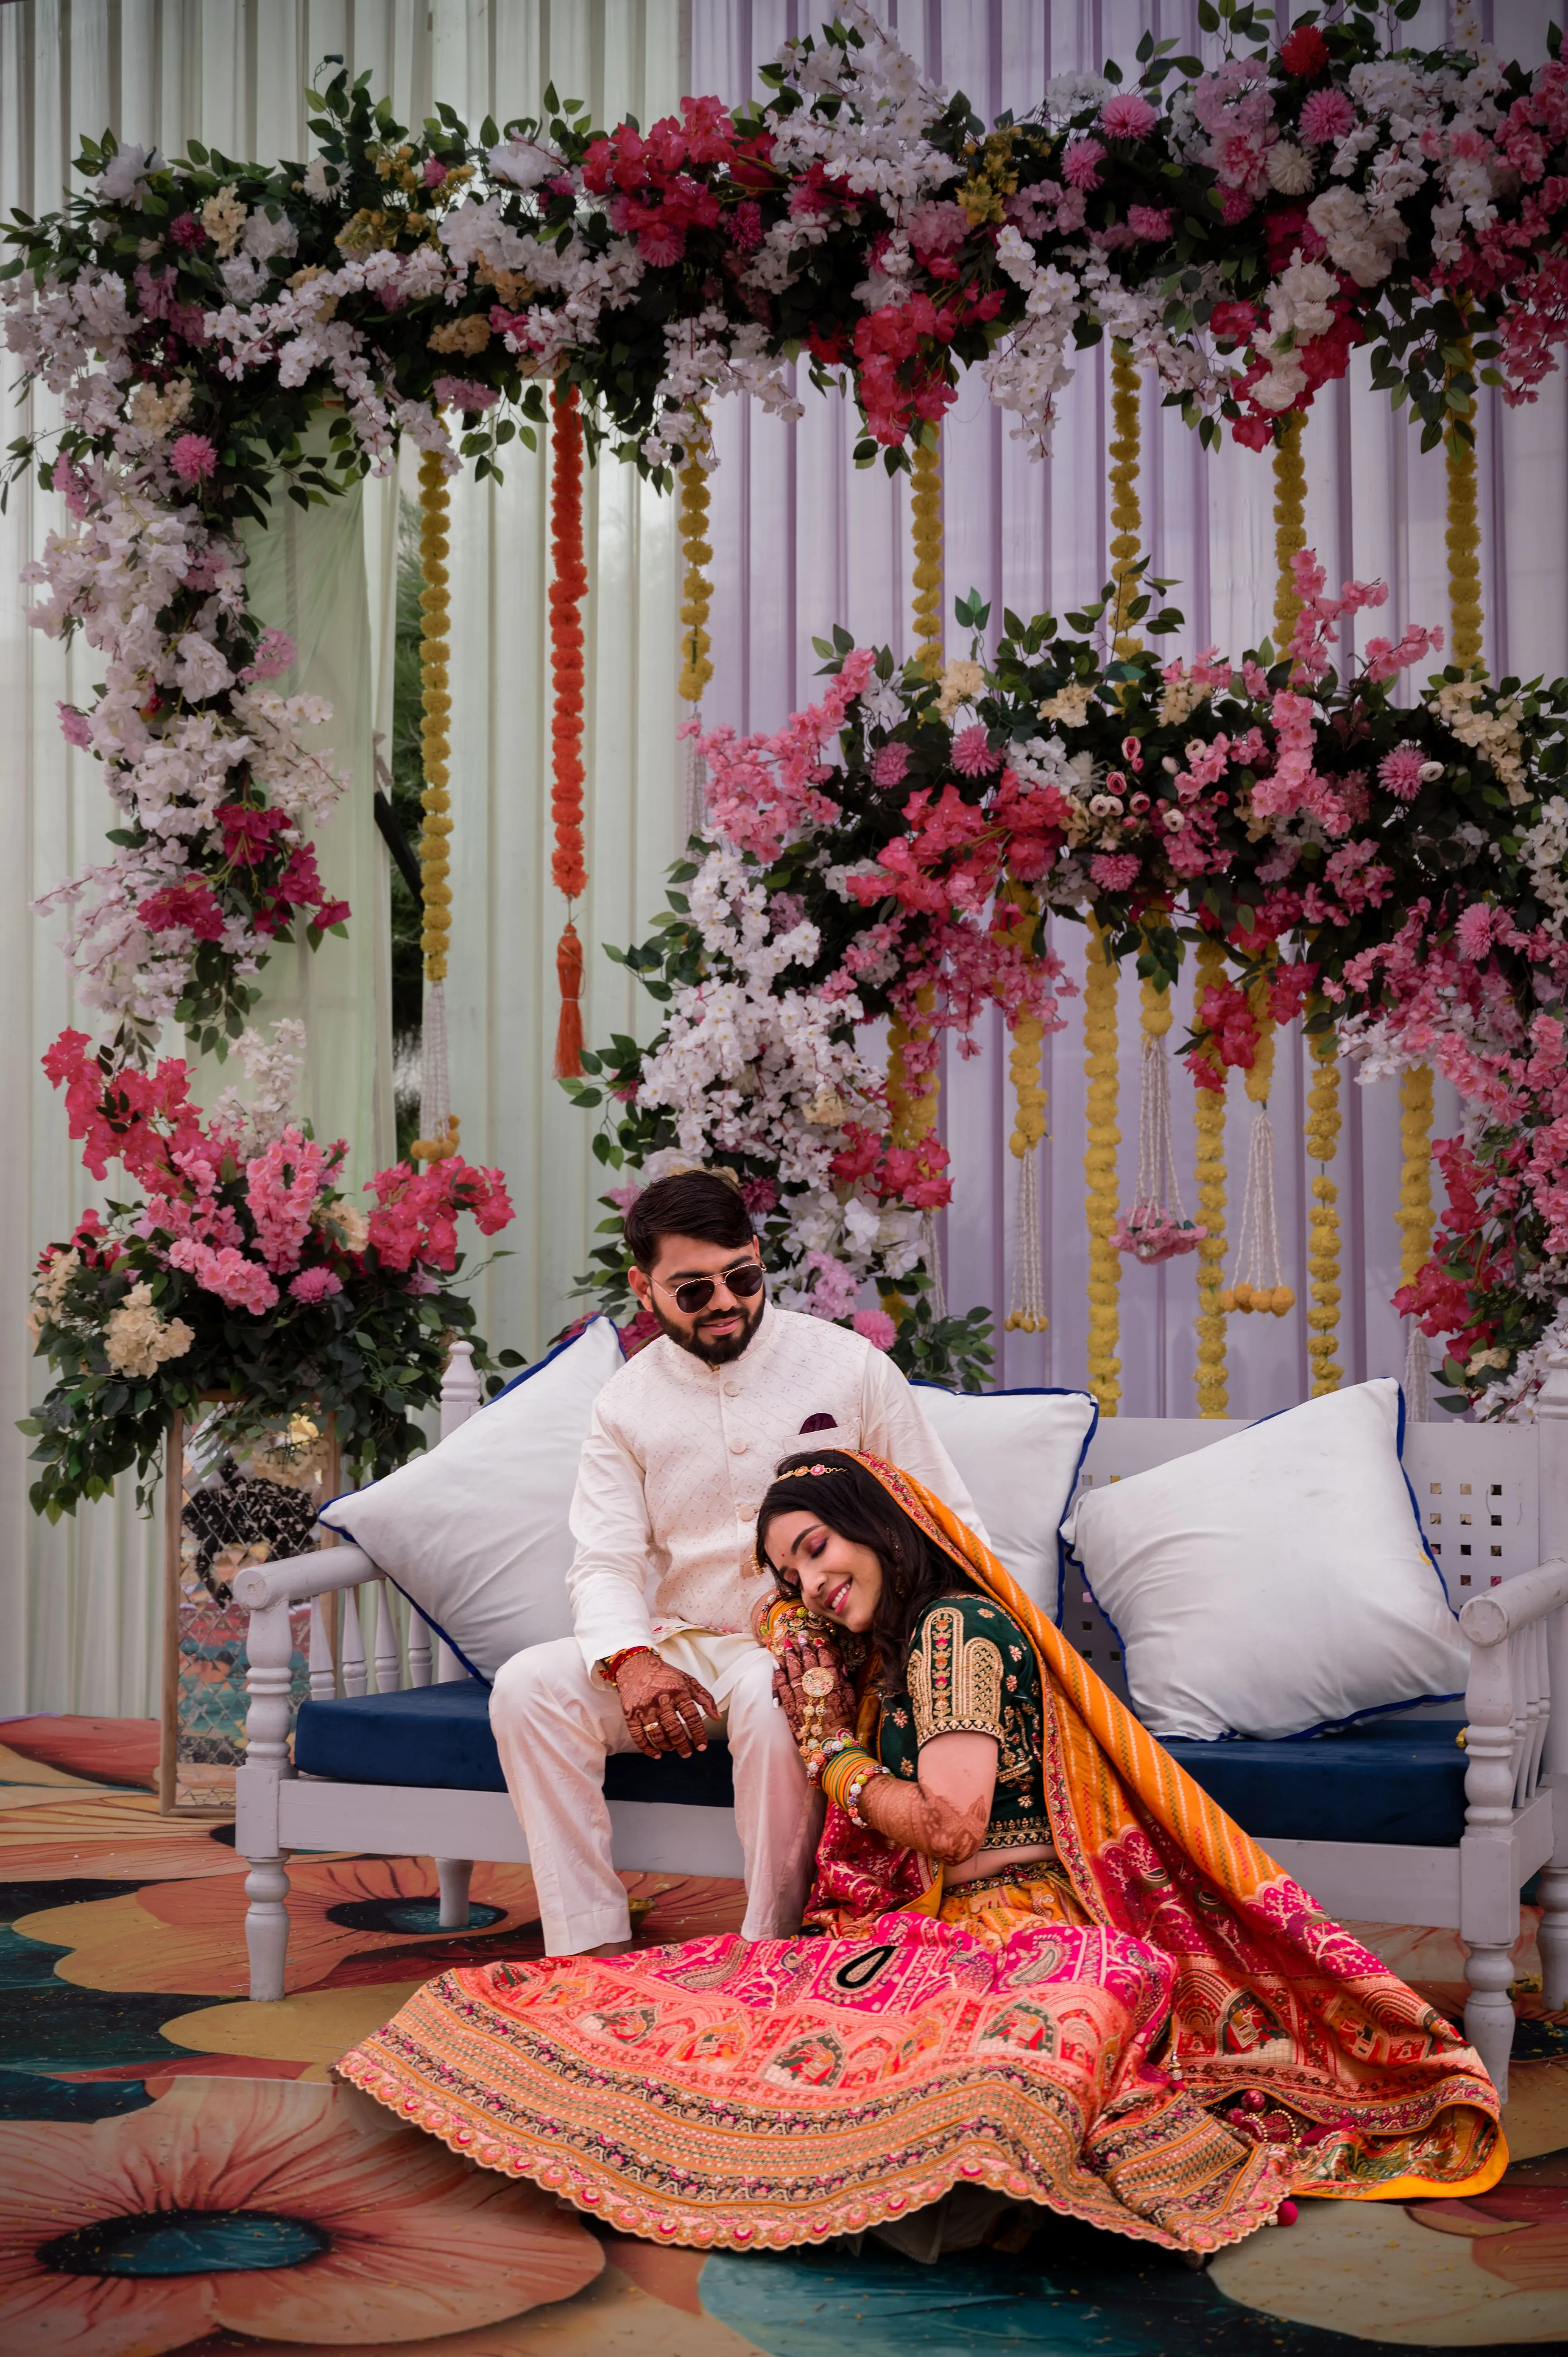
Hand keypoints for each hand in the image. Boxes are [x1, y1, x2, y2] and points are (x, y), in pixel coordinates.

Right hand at [616, 1655, 716, 1759]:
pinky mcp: (631, 1714)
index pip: (692, 1718)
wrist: (635, 1664)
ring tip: (672, 1748)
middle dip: (683, 1745)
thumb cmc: (664, 1674)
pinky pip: (638, 1736)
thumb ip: (705, 1698)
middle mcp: (661, 1700)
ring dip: (667, 1746)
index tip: (702, 1746)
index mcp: (678, 1691)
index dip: (698, 1735)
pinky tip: (656, 1754)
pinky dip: (647, 1748)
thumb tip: (717, 1717)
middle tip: (687, 1753)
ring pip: (657, 1735)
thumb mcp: (687, 1681)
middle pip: (674, 1729)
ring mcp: (644, 1708)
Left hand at [773, 1634, 856, 1752]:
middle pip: (808, 1664)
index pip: (826, 1663)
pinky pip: (782, 1687)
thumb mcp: (851, 1703)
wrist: (830, 1749)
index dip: (821, 1651)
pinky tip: (775, 1664)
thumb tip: (841, 1666)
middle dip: (804, 1648)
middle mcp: (816, 1689)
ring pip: (794, 1672)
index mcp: (833, 1686)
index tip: (817, 1642)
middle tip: (800, 1636)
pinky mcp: (790, 1708)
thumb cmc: (843, 1726)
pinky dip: (778, 1674)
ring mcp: (801, 1697)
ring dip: (789, 1657)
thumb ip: (846, 1683)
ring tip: (786, 1645)